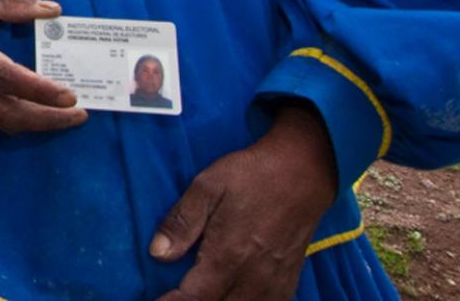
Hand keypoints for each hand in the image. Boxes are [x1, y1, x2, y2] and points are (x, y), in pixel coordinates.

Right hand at [0, 0, 86, 134]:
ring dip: (37, 125)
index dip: (38, 90)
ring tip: (66, 118)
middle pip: (6, 113)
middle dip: (47, 119)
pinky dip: (19, 123)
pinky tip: (40, 116)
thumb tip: (53, 10)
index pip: (5, 76)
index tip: (69, 95)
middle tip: (79, 115)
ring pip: (1, 124)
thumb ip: (16, 4)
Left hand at [152, 104, 338, 299]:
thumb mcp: (206, 187)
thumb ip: (182, 222)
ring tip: (202, 294)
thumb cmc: (250, 176)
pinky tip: (232, 297)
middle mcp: (252, 277)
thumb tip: (157, 253)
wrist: (302, 172)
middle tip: (177, 295)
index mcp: (227, 256)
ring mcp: (273, 283)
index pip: (194, 299)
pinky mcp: (288, 281)